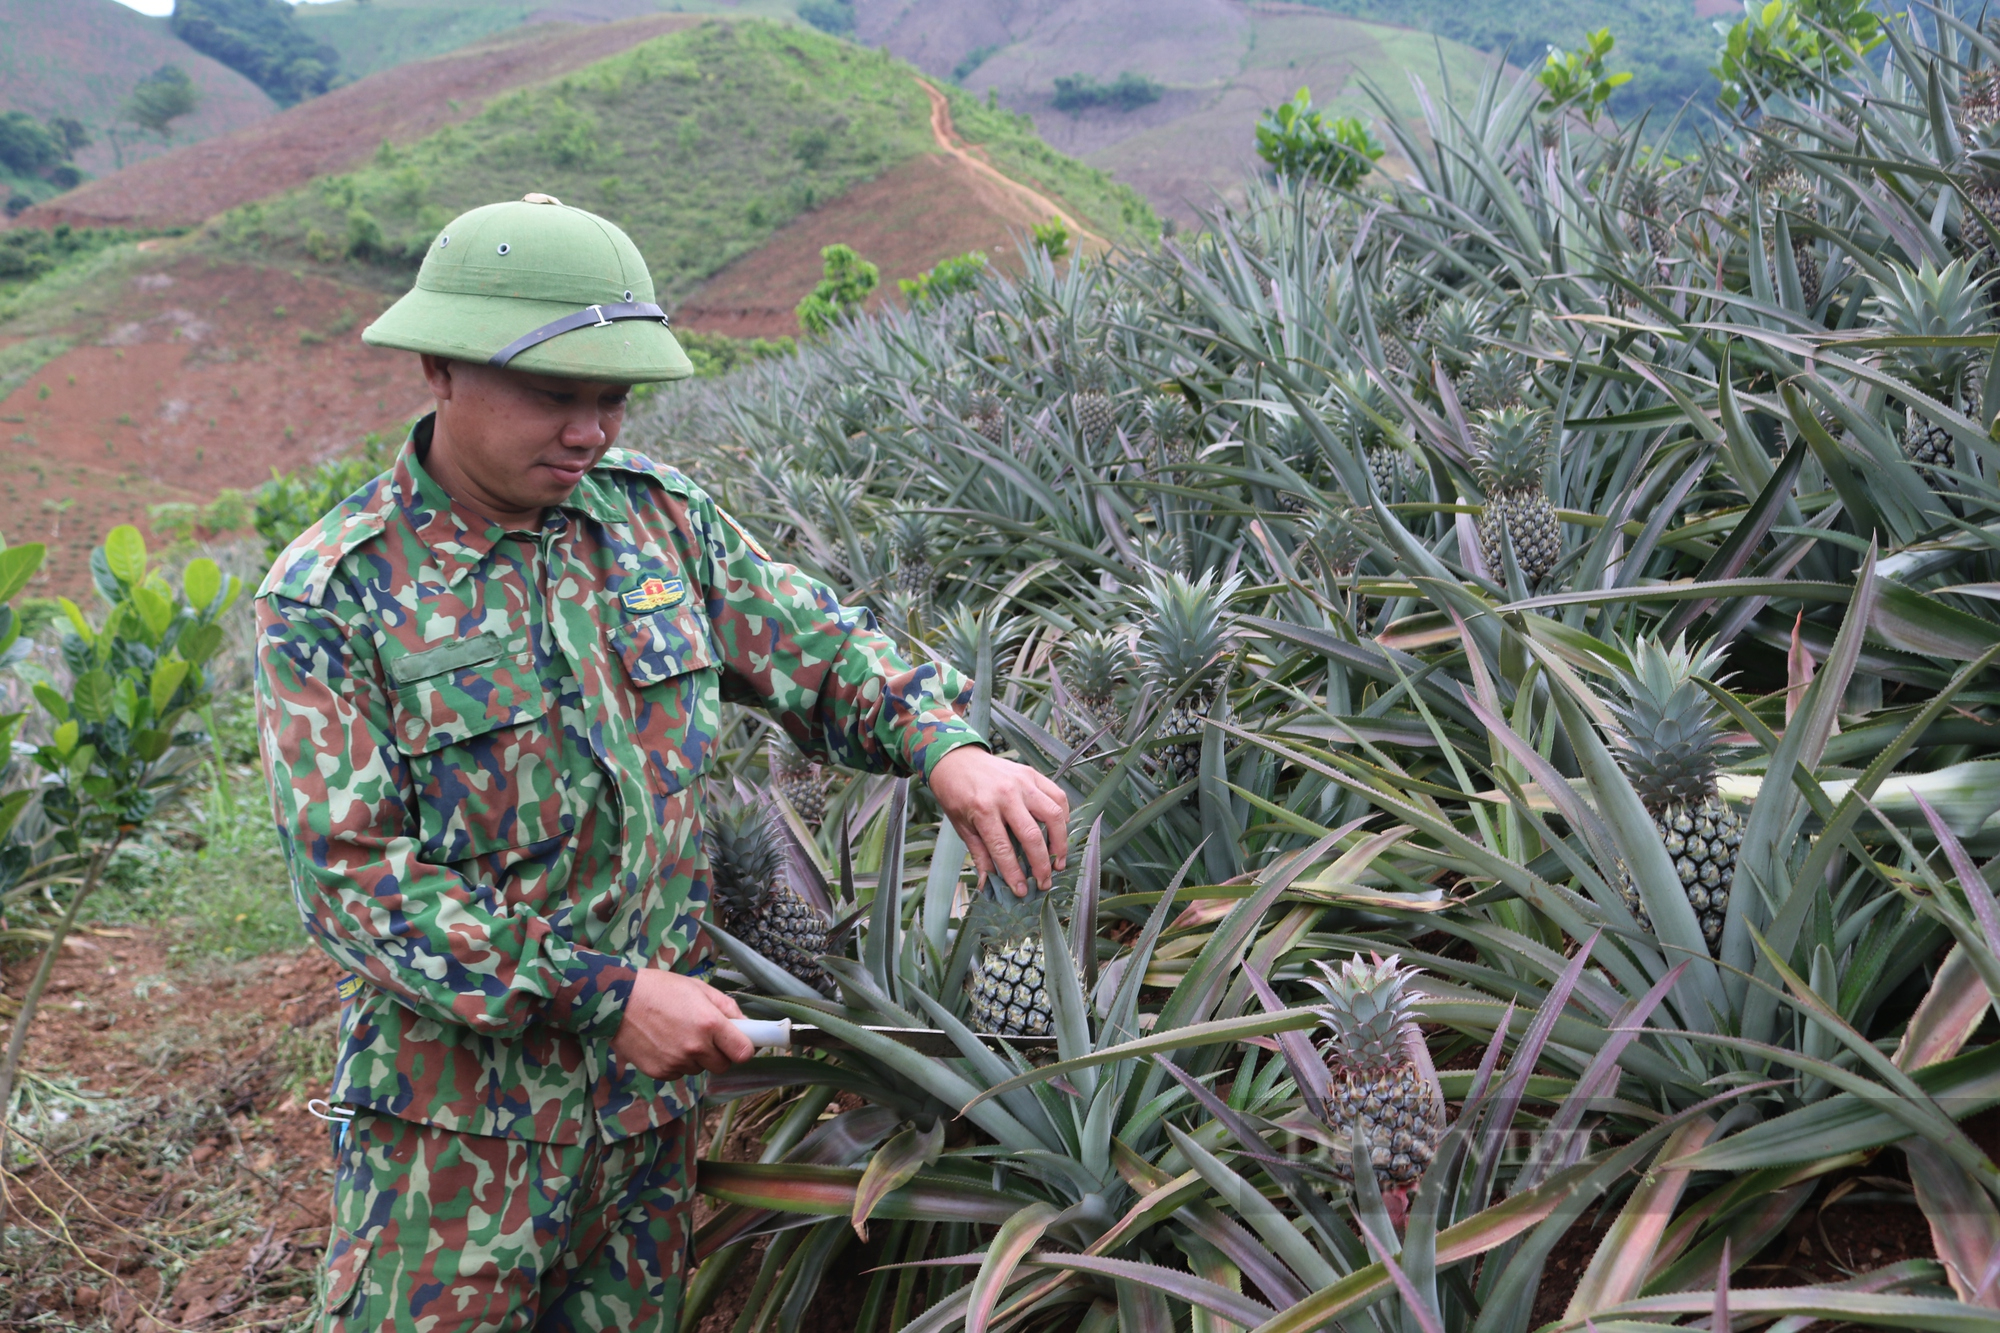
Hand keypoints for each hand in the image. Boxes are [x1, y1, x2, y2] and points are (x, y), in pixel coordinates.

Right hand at [609, 969, 752, 1079]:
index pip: (743, 1053)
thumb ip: (727, 1007)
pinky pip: (678, 1073)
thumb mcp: (698, 988)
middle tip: (706, 1036)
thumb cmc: (660, 989)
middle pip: (723, 1065)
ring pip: (699, 1069)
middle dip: (719, 1053)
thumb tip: (746, 1024)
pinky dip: (676, 1063)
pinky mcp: (659, 1073)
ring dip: (695, 1057)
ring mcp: (676, 1062)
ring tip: (678, 1034)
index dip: (744, 1048)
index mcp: (710, 1024)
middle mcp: (695, 1047)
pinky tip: (664, 1043)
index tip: (739, 1042)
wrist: (618, 1001)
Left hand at [929, 746, 1069, 896]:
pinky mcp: (1032, 774)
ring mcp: (1022, 782)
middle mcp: (1005, 795)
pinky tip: (1059, 832)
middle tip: (1045, 882)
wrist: (956, 759)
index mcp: (983, 810)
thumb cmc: (956, 793)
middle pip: (1032, 835)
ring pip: (1052, 814)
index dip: (1015, 873)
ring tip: (1058, 860)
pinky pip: (1056, 795)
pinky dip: (1063, 816)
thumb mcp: (961, 826)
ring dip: (1059, 842)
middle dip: (1042, 864)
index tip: (1022, 890)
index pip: (1003, 849)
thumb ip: (979, 854)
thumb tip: (988, 883)